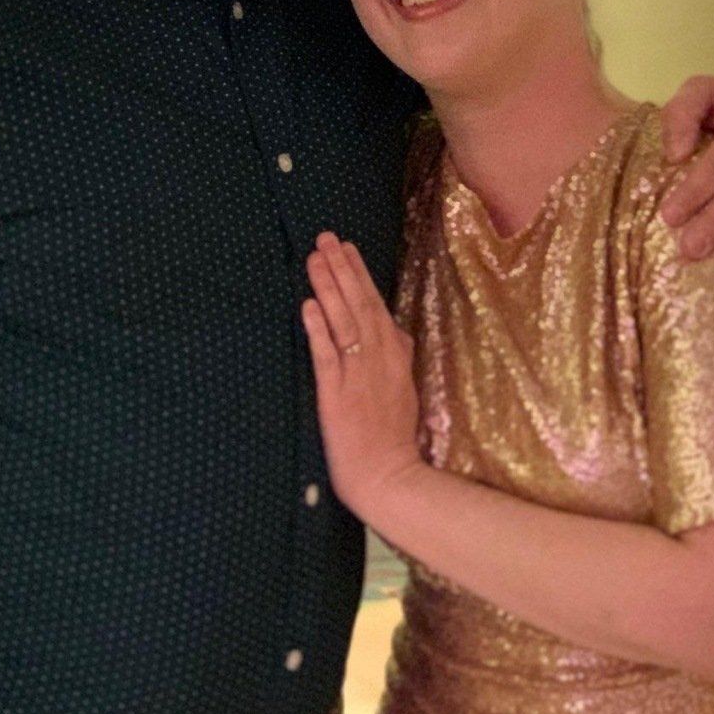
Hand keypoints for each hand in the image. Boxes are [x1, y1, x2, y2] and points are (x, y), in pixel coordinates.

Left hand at [301, 235, 423, 517]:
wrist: (389, 475)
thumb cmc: (394, 437)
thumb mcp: (406, 390)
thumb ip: (400, 358)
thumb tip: (399, 333)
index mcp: (396, 355)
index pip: (376, 305)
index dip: (359, 275)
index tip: (347, 248)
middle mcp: (380, 357)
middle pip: (359, 303)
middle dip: (342, 268)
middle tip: (326, 238)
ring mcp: (358, 373)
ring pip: (343, 321)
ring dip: (328, 287)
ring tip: (314, 258)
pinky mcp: (337, 393)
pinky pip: (327, 354)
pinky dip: (318, 327)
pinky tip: (307, 305)